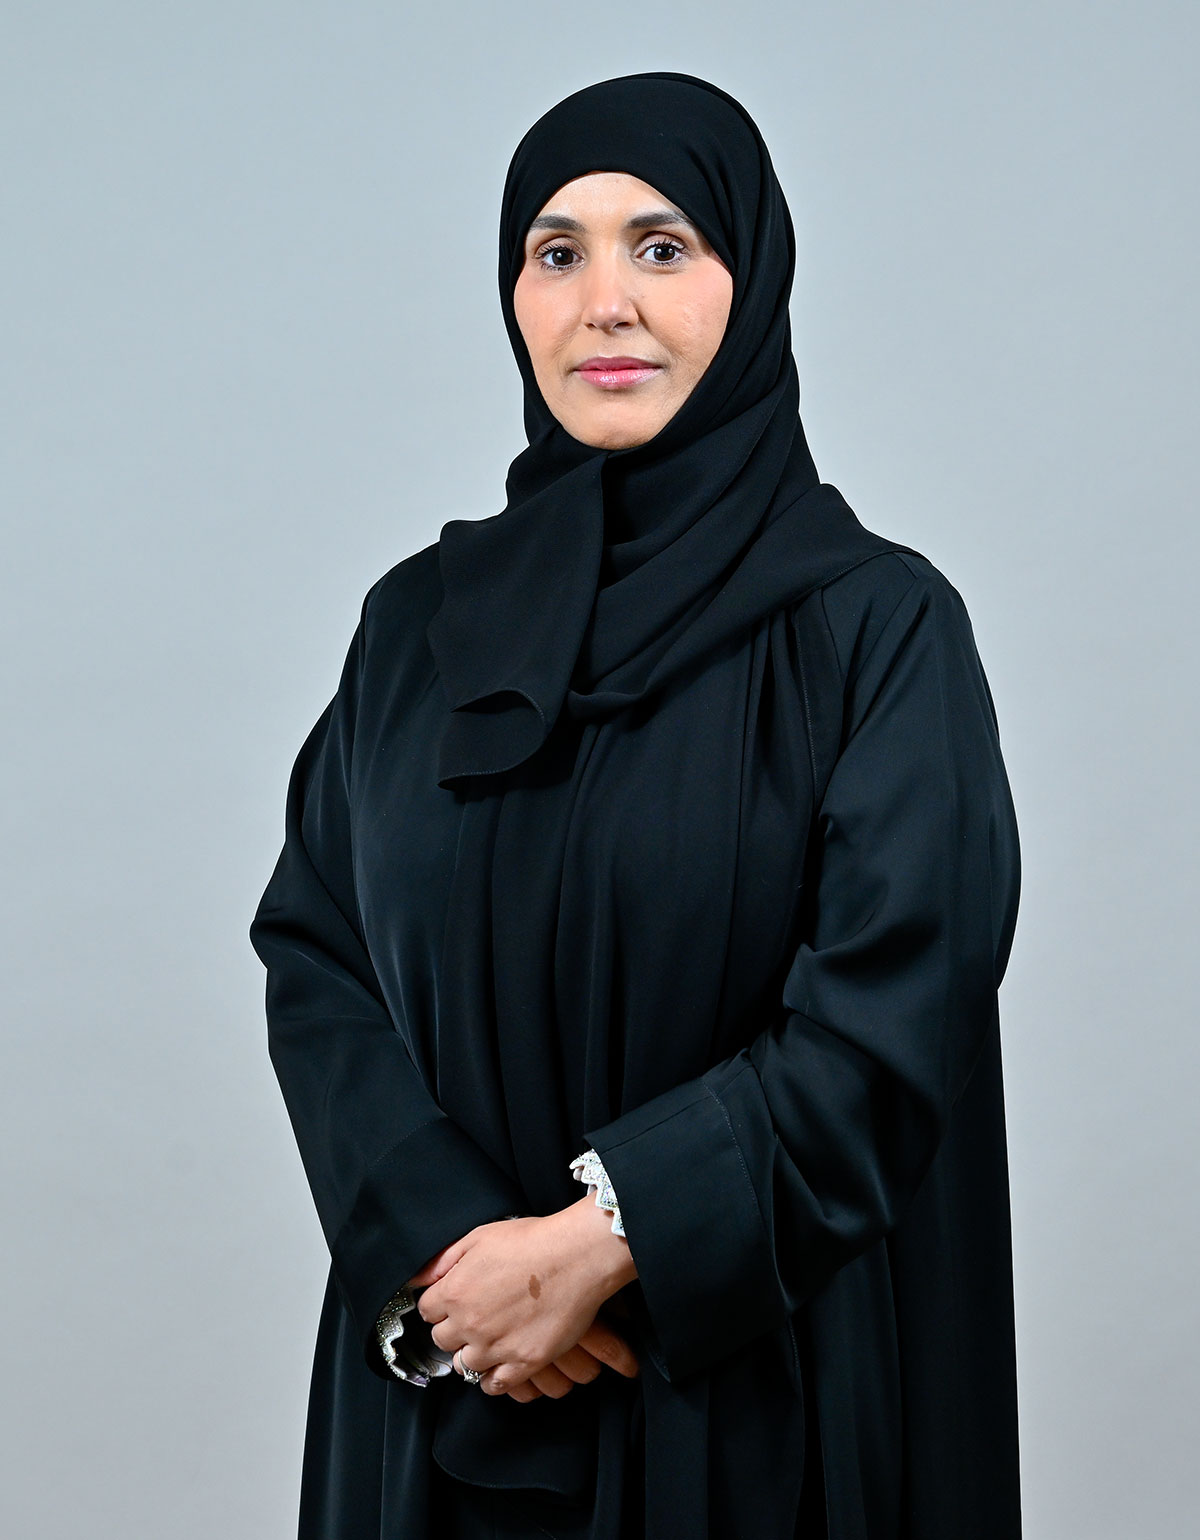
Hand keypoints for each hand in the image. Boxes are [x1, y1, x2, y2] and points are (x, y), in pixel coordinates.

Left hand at [410, 1198, 637, 1396]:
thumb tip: (419, 1278)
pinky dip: (492, 1379)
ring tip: (488, 1341)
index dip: (441, 1305)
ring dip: (472, 1354)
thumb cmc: (532, 1240)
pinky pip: (495, 1385)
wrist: (576, 1255)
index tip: (453, 1302)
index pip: (427, 1311)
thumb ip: (444, 1259)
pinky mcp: (524, 1362)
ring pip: (465, 1365)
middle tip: (473, 1320)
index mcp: (455, 1292)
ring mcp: (496, 1346)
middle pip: (443, 1340)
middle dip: (454, 1329)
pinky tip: (498, 1366)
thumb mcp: (480, 1236)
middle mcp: (470, 1324)